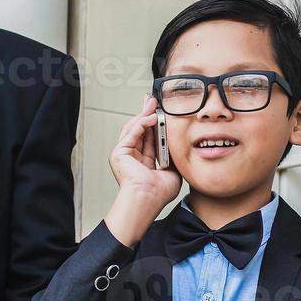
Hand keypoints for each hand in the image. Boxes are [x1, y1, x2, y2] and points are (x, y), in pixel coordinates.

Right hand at [103, 96, 182, 245]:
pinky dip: (141, 123)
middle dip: (147, 113)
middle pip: (140, 129)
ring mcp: (124, 154)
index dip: (155, 123)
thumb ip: (173, 157)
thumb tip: (181, 144)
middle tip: (154, 100)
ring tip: (153, 103)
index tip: (162, 111)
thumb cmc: (158, 193)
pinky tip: (152, 117)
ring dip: (144, 114)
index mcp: (144, 162)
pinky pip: (132, 132)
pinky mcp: (119, 152)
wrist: (148, 200)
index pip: (149, 137)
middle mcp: (133, 157)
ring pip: (135, 128)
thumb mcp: (172, 170)